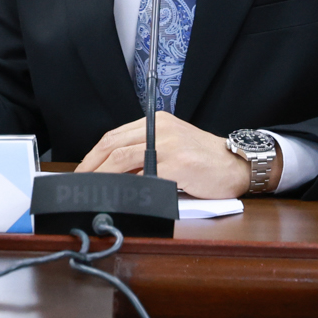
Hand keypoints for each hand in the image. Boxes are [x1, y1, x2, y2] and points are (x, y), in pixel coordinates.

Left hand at [75, 112, 269, 199]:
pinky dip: (128, 186)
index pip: (115, 136)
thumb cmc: (206, 160)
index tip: (82, 170)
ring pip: (123, 158)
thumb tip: (114, 173)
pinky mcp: (177, 163)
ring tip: (92, 189)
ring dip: (102, 176)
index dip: (94, 154)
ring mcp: (168, 145)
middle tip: (79, 182)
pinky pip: (144, 175)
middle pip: (114, 145)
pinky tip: (118, 195)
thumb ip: (147, 153)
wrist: (238, 165)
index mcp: (157, 122)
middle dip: (91, 165)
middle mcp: (160, 128)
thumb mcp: (174, 147)